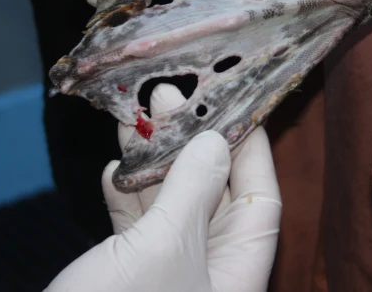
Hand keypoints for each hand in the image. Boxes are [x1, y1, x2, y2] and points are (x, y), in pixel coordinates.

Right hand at [45, 85, 281, 291]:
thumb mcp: (163, 247)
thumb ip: (192, 189)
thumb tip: (213, 142)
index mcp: (237, 273)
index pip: (260, 197)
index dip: (250, 147)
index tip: (233, 101)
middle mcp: (209, 274)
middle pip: (213, 194)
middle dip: (191, 144)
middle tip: (169, 97)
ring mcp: (168, 277)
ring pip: (170, 205)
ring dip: (152, 163)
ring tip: (136, 118)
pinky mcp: (131, 279)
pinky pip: (137, 228)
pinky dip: (124, 198)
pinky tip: (110, 171)